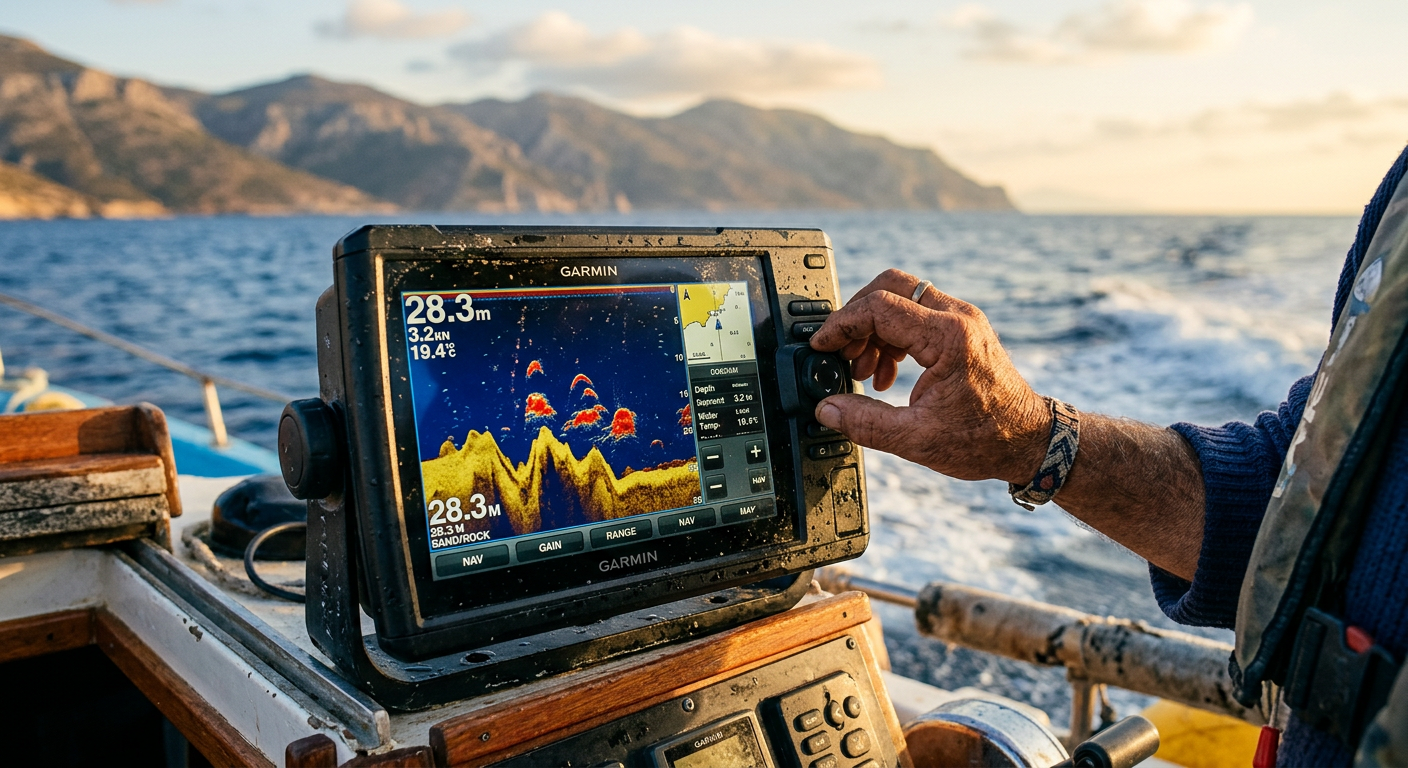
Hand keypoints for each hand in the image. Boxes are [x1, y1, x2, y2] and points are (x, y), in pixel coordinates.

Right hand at [809, 269, 1050, 483]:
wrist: (1030, 441)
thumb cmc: (987, 439)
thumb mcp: (917, 439)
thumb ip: (865, 423)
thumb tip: (827, 409)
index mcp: (948, 337)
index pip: (879, 307)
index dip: (842, 324)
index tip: (822, 346)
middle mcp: (958, 318)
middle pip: (890, 287)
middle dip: (857, 317)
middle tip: (840, 351)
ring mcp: (962, 320)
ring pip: (902, 299)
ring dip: (873, 330)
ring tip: (861, 371)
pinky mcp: (962, 330)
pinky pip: (916, 316)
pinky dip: (892, 337)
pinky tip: (883, 373)